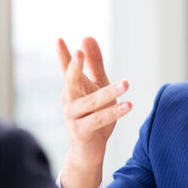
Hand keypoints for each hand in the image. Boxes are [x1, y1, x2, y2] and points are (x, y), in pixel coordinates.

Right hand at [57, 37, 131, 187]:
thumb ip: (94, 63)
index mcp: (73, 88)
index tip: (58, 39)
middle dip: (75, 67)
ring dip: (110, 92)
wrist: (87, 151)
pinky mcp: (82, 131)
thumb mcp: (96, 86)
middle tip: (79, 53)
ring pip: (91, 102)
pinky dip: (114, 113)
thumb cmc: (92, 114)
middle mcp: (69, 100)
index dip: (63, 54)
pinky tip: (129, 105)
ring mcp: (73, 116)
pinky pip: (99, 119)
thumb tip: (87, 37)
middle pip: (71, 81)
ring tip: (127, 83)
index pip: (67, 69)